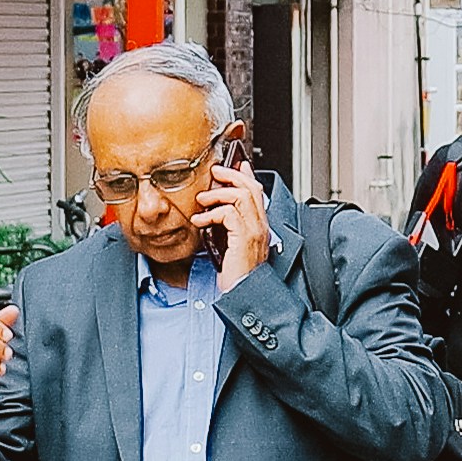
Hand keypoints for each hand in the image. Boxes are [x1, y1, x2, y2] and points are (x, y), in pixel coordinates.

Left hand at [201, 161, 273, 290]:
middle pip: (251, 187)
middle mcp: (260, 226)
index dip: (246, 175)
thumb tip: (214, 215)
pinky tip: (200, 221)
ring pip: (241, 196)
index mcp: (259, 226)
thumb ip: (228, 231)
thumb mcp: (231, 248)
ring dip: (217, 194)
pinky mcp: (244, 237)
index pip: (257, 192)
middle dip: (231, 175)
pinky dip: (212, 213)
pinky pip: (229, 213)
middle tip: (215, 172)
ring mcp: (254, 230)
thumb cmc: (237, 277)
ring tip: (202, 200)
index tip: (236, 165)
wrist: (244, 295)